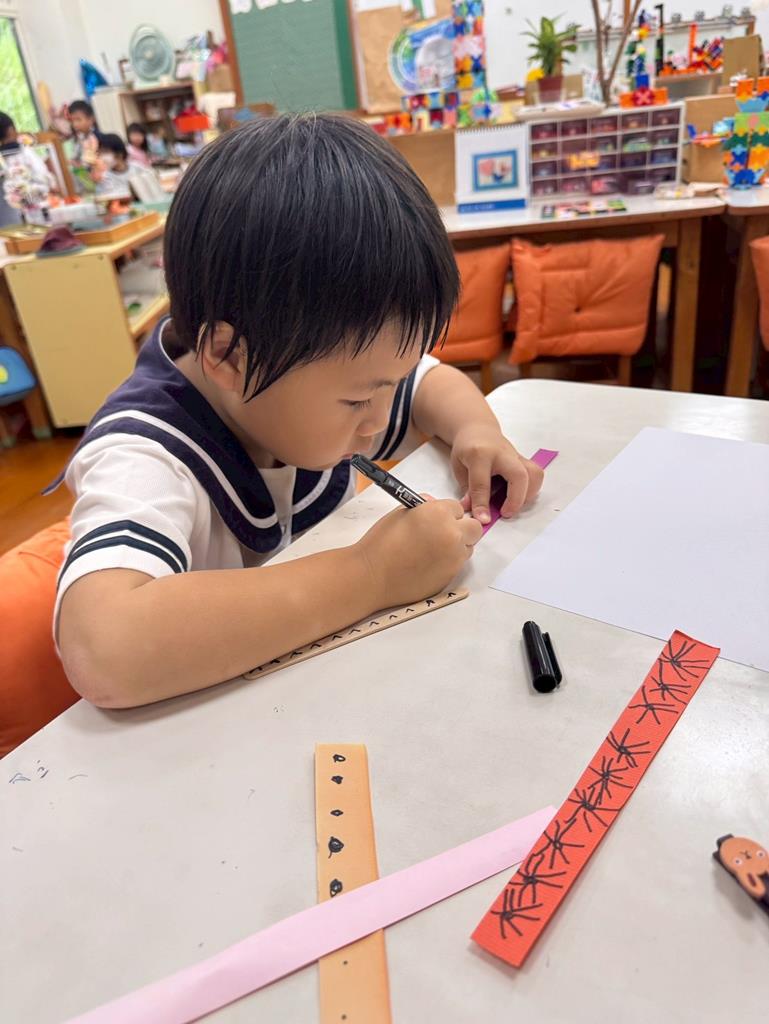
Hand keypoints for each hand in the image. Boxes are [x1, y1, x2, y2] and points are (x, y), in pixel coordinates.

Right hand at [356, 498, 481, 607]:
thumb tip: (434, 504)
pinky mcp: (451, 575)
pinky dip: (449, 562)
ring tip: (432, 550)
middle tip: (443, 533)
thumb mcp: (400, 513)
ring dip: (457, 546)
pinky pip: (458, 564)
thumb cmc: (381, 542)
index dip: (447, 513)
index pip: (457, 507)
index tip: (436, 519)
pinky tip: (428, 563)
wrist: (372, 575)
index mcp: (439, 513)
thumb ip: (423, 506)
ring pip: (468, 547)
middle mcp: (452, 533)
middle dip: (462, 528)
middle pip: (474, 527)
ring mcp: (454, 557)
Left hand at [450, 425, 543, 523]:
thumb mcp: (458, 466)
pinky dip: (532, 489)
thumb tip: (473, 511)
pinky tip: (519, 496)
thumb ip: (467, 489)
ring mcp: (516, 456)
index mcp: (479, 454)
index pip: (482, 482)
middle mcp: (502, 453)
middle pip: (519, 475)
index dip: (482, 503)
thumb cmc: (467, 448)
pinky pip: (536, 474)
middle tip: (505, 513)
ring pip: (534, 474)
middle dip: (516, 499)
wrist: (478, 429)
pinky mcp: (524, 460)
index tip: (484, 520)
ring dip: (528, 494)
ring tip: (514, 505)